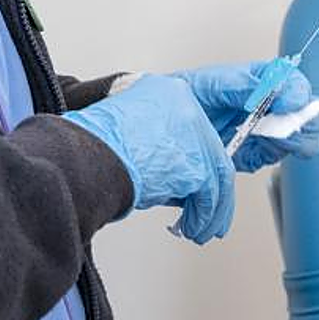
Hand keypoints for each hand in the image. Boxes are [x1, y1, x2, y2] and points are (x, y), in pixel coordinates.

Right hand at [63, 74, 234, 243]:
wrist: (80, 158)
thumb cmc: (90, 148)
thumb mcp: (126, 129)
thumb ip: (155, 140)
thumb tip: (172, 176)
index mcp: (167, 91)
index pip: (204, 109)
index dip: (217, 132)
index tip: (238, 138)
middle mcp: (184, 105)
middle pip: (213, 148)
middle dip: (216, 184)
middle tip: (212, 205)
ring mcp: (193, 131)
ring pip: (217, 173)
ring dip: (211, 208)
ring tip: (202, 227)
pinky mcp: (195, 162)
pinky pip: (210, 196)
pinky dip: (204, 217)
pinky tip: (194, 228)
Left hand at [172, 61, 318, 172]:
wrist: (154, 132)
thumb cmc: (176, 99)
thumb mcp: (208, 85)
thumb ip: (242, 85)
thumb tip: (272, 88)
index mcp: (255, 81)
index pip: (289, 80)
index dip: (297, 90)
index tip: (291, 101)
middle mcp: (262, 106)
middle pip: (305, 111)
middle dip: (306, 118)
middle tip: (292, 124)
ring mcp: (258, 131)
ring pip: (298, 137)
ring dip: (293, 139)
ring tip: (276, 138)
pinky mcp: (249, 155)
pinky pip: (272, 157)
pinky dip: (270, 155)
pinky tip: (257, 150)